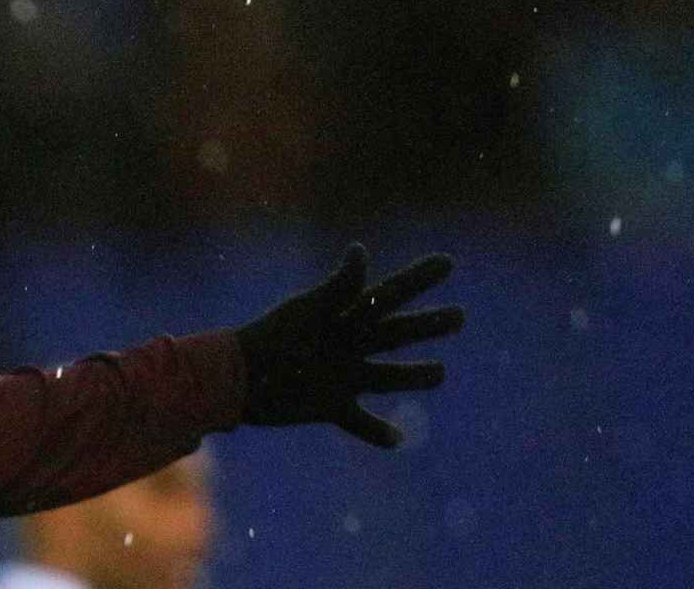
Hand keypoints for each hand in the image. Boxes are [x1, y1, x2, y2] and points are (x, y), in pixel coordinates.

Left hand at [234, 243, 463, 447]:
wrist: (233, 378)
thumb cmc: (269, 338)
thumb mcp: (308, 310)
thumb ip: (339, 288)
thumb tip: (360, 254)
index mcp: (344, 317)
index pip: (389, 294)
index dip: (419, 278)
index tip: (447, 262)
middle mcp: (348, 343)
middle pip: (395, 332)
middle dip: (428, 325)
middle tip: (460, 316)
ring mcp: (342, 376)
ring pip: (386, 376)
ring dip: (413, 375)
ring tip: (440, 372)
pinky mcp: (329, 406)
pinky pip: (358, 422)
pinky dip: (377, 433)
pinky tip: (399, 440)